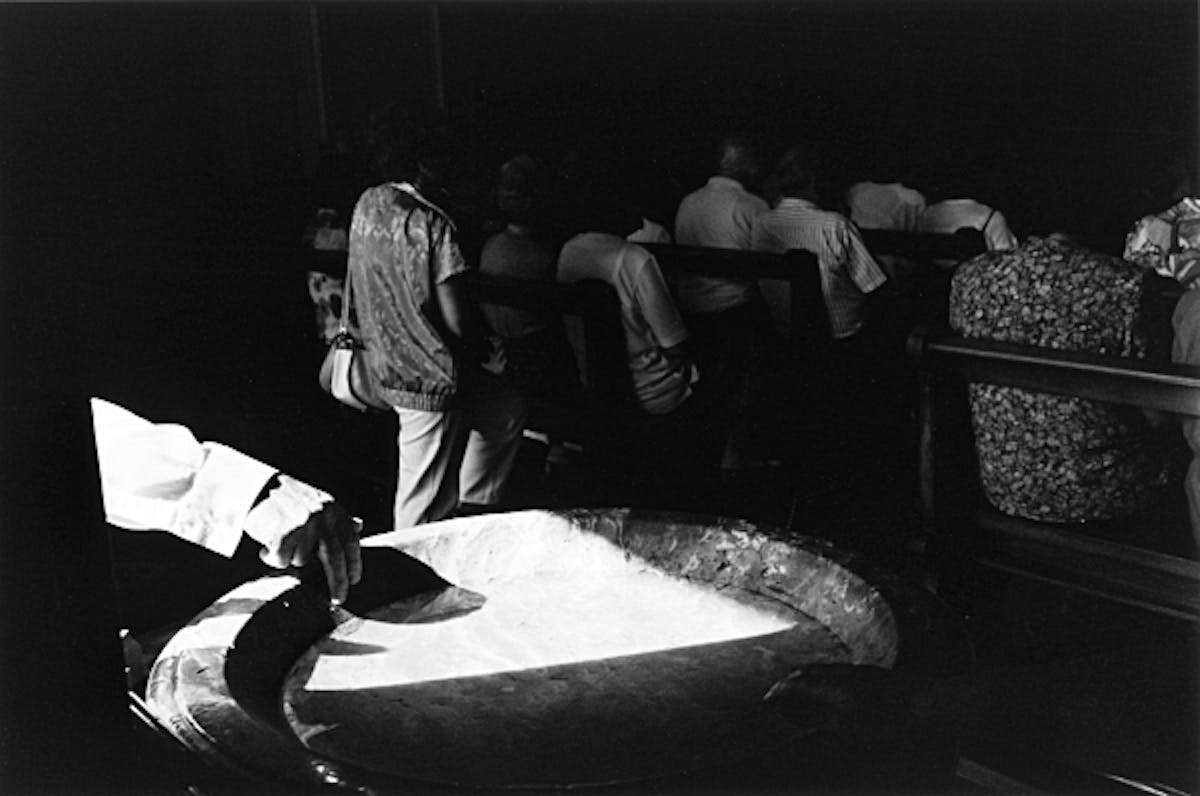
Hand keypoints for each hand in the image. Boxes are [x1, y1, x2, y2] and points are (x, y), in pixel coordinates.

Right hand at [244, 476, 362, 603]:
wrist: (256, 484)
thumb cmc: (288, 497)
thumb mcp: (319, 502)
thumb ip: (338, 517)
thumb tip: (360, 526)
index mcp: (333, 509)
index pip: (350, 541)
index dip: (354, 563)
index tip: (355, 580)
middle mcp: (321, 516)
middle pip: (334, 557)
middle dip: (338, 582)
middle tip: (339, 598)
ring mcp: (302, 524)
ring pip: (301, 560)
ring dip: (290, 557)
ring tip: (279, 542)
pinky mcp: (282, 531)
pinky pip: (282, 559)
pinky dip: (272, 558)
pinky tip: (265, 547)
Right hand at [763, 664, 934, 752]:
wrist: (922, 704)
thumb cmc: (884, 718)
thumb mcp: (842, 724)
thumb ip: (810, 714)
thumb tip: (782, 706)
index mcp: (828, 684)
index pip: (794, 683)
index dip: (778, 692)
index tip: (768, 699)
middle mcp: (840, 672)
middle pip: (806, 672)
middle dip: (789, 681)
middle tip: (779, 691)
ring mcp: (856, 671)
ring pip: (822, 669)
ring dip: (806, 676)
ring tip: (800, 685)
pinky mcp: (870, 673)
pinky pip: (836, 670)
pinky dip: (823, 676)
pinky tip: (831, 684)